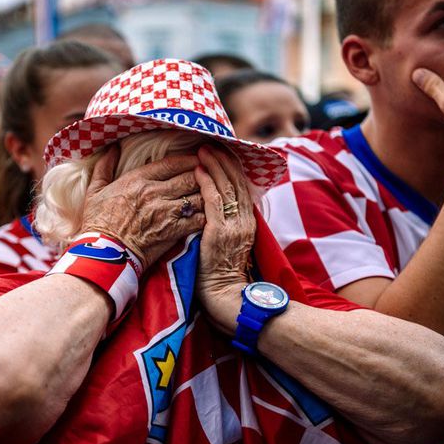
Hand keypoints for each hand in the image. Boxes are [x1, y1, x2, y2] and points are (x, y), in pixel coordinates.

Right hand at [80, 145, 206, 269]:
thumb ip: (104, 167)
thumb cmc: (97, 225)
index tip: (197, 159)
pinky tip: (211, 216)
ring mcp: (166, 212)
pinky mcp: (174, 231)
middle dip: (202, 175)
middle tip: (211, 175)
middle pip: (189, 177)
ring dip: (208, 195)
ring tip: (214, 195)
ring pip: (198, 196)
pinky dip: (207, 216)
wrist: (104, 255)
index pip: (171, 163)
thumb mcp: (95, 191)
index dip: (188, 160)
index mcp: (137, 179)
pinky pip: (199, 219)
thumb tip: (112, 148)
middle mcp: (154, 192)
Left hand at [195, 145, 255, 332]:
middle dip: (223, 160)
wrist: (226, 300)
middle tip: (210, 142)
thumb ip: (223, 227)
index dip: (231, 169)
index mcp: (246, 224)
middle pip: (236, 182)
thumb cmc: (219, 277)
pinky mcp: (221, 232)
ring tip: (202, 148)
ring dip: (214, 165)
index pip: (240, 189)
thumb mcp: (226, 246)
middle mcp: (244, 221)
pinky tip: (197, 169)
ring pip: (227, 187)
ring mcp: (234, 226)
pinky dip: (207, 182)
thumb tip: (209, 211)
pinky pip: (215, 201)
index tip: (220, 153)